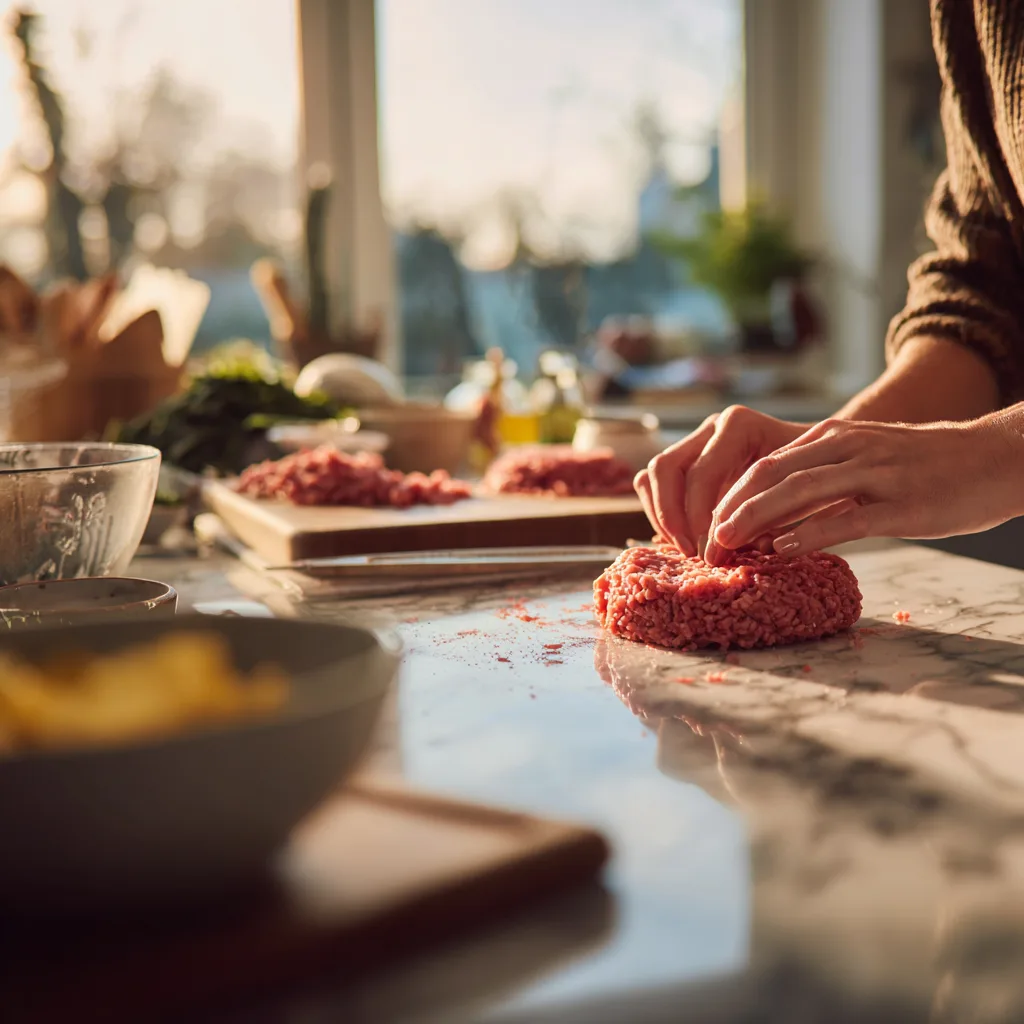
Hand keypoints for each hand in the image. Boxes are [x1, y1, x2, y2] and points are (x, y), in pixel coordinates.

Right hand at [633, 406, 805, 556]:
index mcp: (738, 424)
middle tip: (692, 553)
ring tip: (687, 549)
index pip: (701, 473)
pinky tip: (684, 540)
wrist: (824, 457)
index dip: (698, 516)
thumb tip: (739, 544)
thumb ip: (773, 514)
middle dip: (672, 516)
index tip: (710, 552)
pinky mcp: (687, 463)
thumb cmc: (818, 473)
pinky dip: (661, 514)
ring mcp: (695, 443)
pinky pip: (653, 485)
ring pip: (652, 475)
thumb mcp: (806, 490)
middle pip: (665, 468)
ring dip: (662, 516)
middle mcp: (710, 428)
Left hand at [708, 415, 1023, 561]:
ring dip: (755, 520)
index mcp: (831, 438)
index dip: (726, 498)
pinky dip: (809, 532)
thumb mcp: (862, 460)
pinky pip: (847, 517)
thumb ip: (819, 482)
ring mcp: (875, 474)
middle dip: (729, 511)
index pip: (762, 466)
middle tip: (704, 546)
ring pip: (799, 491)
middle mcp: (846, 449)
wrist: (993, 457)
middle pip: (769, 476)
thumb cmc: (922, 467)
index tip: (703, 529)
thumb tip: (771, 521)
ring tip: (726, 545)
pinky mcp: (902, 503)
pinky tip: (783, 549)